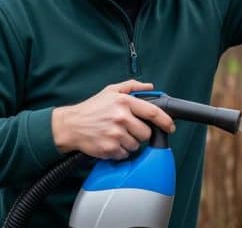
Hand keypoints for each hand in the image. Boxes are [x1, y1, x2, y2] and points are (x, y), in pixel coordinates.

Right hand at [52, 80, 174, 159]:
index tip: (170, 126)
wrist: (70, 125)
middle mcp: (121, 118)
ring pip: (136, 145)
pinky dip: (120, 151)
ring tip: (116, 135)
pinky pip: (125, 154)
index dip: (166, 121)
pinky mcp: (109, 148)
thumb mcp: (110, 91)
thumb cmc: (91, 108)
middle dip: (141, 133)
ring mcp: (115, 134)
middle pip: (146, 133)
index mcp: (124, 102)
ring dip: (130, 143)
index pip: (153, 112)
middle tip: (129, 129)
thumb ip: (132, 86)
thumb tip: (151, 87)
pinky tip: (111, 142)